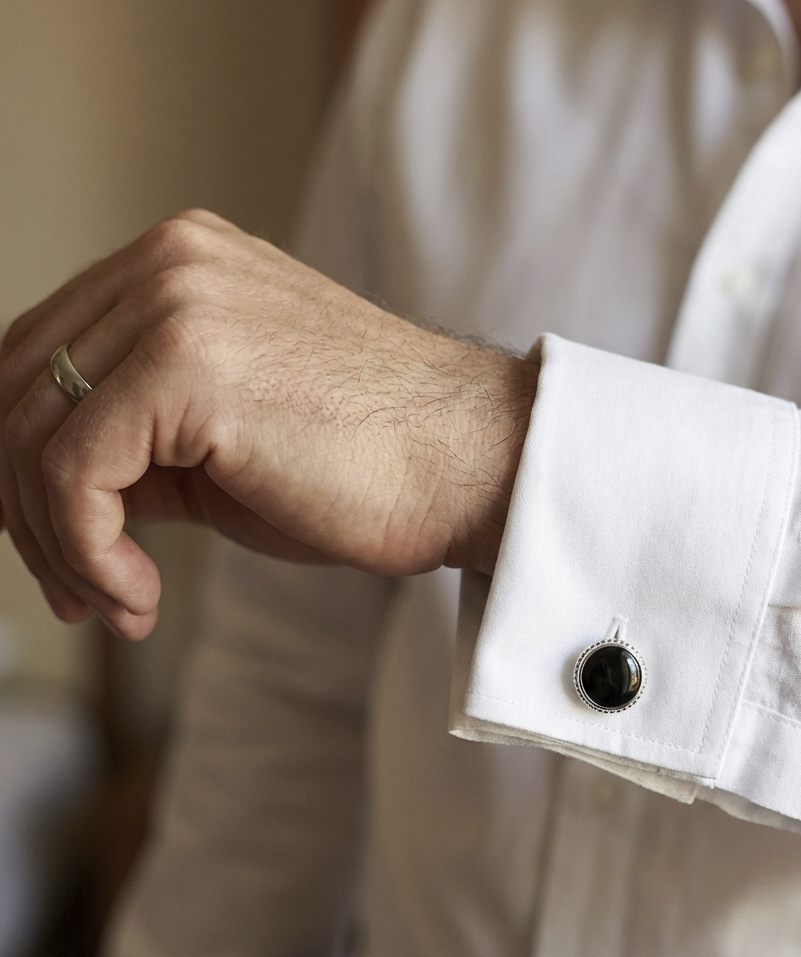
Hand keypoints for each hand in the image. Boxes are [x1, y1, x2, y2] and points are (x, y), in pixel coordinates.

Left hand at [0, 210, 536, 638]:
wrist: (472, 463)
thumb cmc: (371, 462)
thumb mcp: (225, 443)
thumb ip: (137, 442)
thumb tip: (55, 492)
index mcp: (179, 266)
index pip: (42, 355)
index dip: (23, 462)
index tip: (54, 545)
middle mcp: (169, 263)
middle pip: (19, 390)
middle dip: (25, 511)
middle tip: (74, 593)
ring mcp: (177, 302)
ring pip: (31, 435)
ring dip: (55, 543)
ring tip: (115, 604)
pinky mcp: (189, 363)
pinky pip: (74, 473)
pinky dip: (86, 553)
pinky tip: (139, 598)